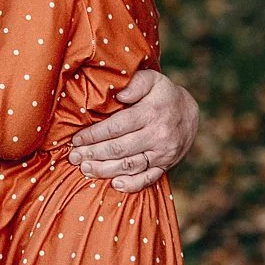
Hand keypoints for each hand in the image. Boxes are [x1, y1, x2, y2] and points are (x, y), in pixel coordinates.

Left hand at [68, 69, 198, 191]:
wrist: (190, 113)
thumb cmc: (163, 95)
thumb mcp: (152, 80)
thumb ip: (135, 83)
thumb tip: (119, 95)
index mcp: (150, 113)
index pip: (116, 127)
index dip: (94, 135)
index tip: (76, 139)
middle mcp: (157, 135)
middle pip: (119, 149)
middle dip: (93, 154)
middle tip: (74, 157)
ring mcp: (162, 153)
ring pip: (130, 165)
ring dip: (105, 170)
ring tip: (85, 169)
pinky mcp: (166, 165)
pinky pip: (148, 179)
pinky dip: (132, 184)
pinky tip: (115, 184)